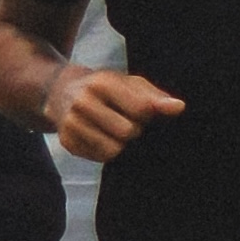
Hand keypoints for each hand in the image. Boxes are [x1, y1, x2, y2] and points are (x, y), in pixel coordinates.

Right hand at [44, 62, 185, 164]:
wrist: (60, 91)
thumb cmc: (105, 88)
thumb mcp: (129, 83)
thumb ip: (156, 96)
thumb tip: (179, 108)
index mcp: (102, 82)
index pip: (140, 109)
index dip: (146, 115)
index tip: (141, 111)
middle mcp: (83, 102)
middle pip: (127, 133)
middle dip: (132, 130)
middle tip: (123, 120)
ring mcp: (71, 123)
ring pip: (113, 150)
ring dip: (120, 144)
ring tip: (112, 129)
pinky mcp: (66, 142)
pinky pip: (99, 157)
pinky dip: (105, 150)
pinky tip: (100, 136)